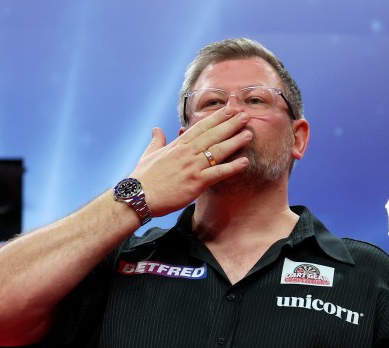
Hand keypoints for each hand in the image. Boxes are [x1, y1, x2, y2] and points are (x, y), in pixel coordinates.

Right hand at [128, 108, 253, 216]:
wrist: (138, 196)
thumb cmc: (143, 178)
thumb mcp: (149, 154)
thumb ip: (156, 140)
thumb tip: (156, 129)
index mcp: (177, 145)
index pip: (200, 127)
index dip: (216, 118)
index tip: (228, 110)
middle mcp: (187, 153)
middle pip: (212, 135)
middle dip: (230, 124)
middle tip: (245, 115)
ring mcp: (192, 166)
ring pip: (218, 151)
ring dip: (235, 141)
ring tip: (249, 133)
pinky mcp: (195, 182)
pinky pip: (217, 173)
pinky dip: (232, 168)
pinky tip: (244, 162)